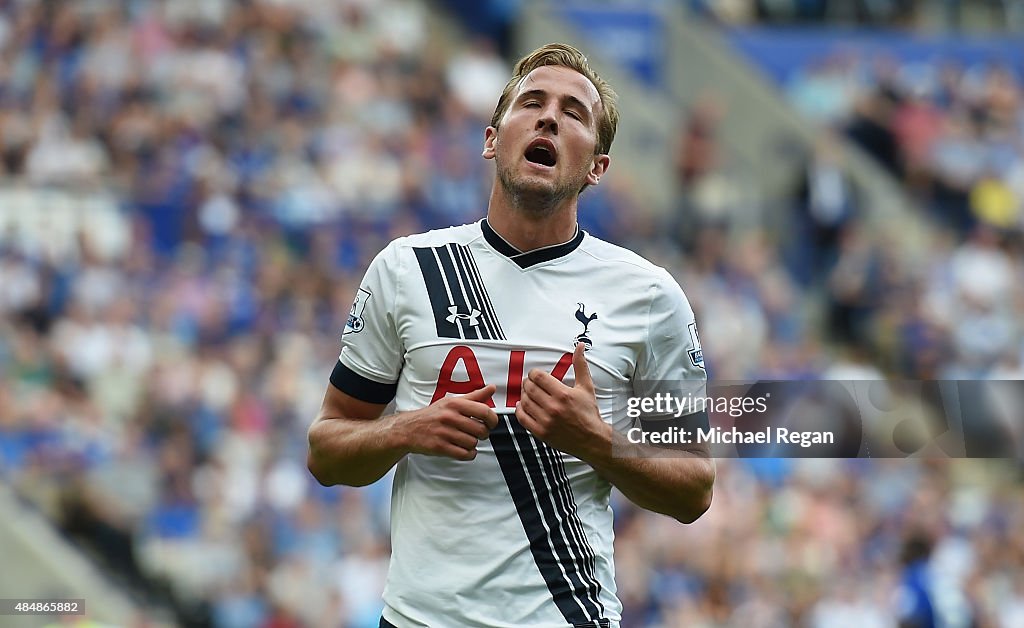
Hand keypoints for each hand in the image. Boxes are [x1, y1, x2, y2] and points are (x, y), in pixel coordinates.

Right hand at [396, 385, 498, 460]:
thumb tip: (492, 388)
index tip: (491, 423)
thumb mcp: (451, 402)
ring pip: (473, 443)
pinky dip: (468, 454)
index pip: (484, 411)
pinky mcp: (439, 447)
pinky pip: (464, 454)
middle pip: (481, 430)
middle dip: (483, 434)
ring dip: (473, 444)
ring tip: (466, 440)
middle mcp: (449, 417)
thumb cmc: (433, 415)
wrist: (408, 429)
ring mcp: (444, 432)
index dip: (493, 420)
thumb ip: (474, 396)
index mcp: (454, 404)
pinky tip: (464, 450)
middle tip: (477, 433)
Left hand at [516, 343, 610, 460]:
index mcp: (563, 394)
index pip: (538, 376)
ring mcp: (546, 421)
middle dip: (528, 383)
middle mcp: (554, 407)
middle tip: (531, 383)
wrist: (592, 439)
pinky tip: (523, 406)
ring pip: (524, 401)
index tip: (536, 375)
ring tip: (529, 394)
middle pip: (529, 388)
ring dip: (524, 395)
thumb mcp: (586, 387)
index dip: (534, 373)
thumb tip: (579, 347)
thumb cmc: (589, 413)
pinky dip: (520, 410)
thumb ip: (580, 365)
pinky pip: (523, 418)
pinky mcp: (541, 432)